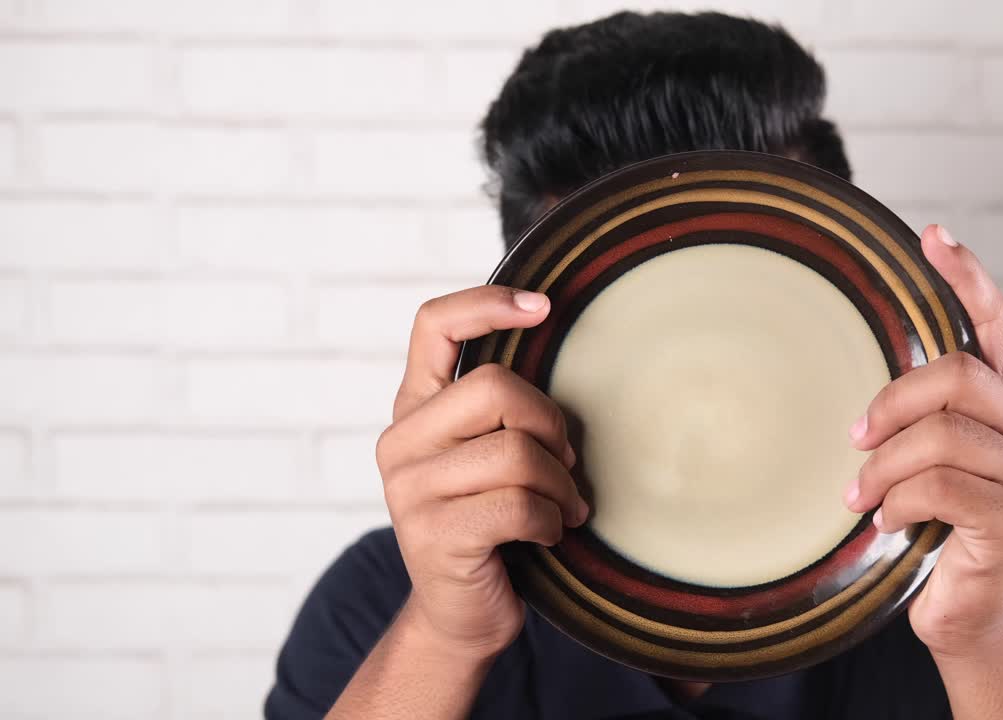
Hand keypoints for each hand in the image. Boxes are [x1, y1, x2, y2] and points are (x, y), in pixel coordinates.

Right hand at [375, 286, 587, 661]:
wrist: (460, 614)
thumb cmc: (492, 523)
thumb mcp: (490, 455)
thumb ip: (503, 410)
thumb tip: (559, 358)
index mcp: (415, 408)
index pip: (433, 325)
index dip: (487, 304)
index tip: (543, 307)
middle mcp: (401, 441)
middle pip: (496, 388)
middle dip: (551, 426)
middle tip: (567, 465)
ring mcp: (410, 490)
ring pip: (516, 453)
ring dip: (560, 486)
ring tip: (562, 508)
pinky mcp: (433, 536)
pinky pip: (519, 506)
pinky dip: (551, 522)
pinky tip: (548, 534)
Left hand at [844, 225, 1002, 658]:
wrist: (966, 611)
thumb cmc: (938, 528)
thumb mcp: (931, 462)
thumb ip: (923, 418)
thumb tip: (863, 385)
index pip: (1000, 326)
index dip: (969, 278)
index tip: (933, 237)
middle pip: (959, 376)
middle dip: (891, 404)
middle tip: (855, 439)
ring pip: (940, 436)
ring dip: (883, 468)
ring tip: (863, 496)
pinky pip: (939, 487)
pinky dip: (897, 502)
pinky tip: (887, 521)